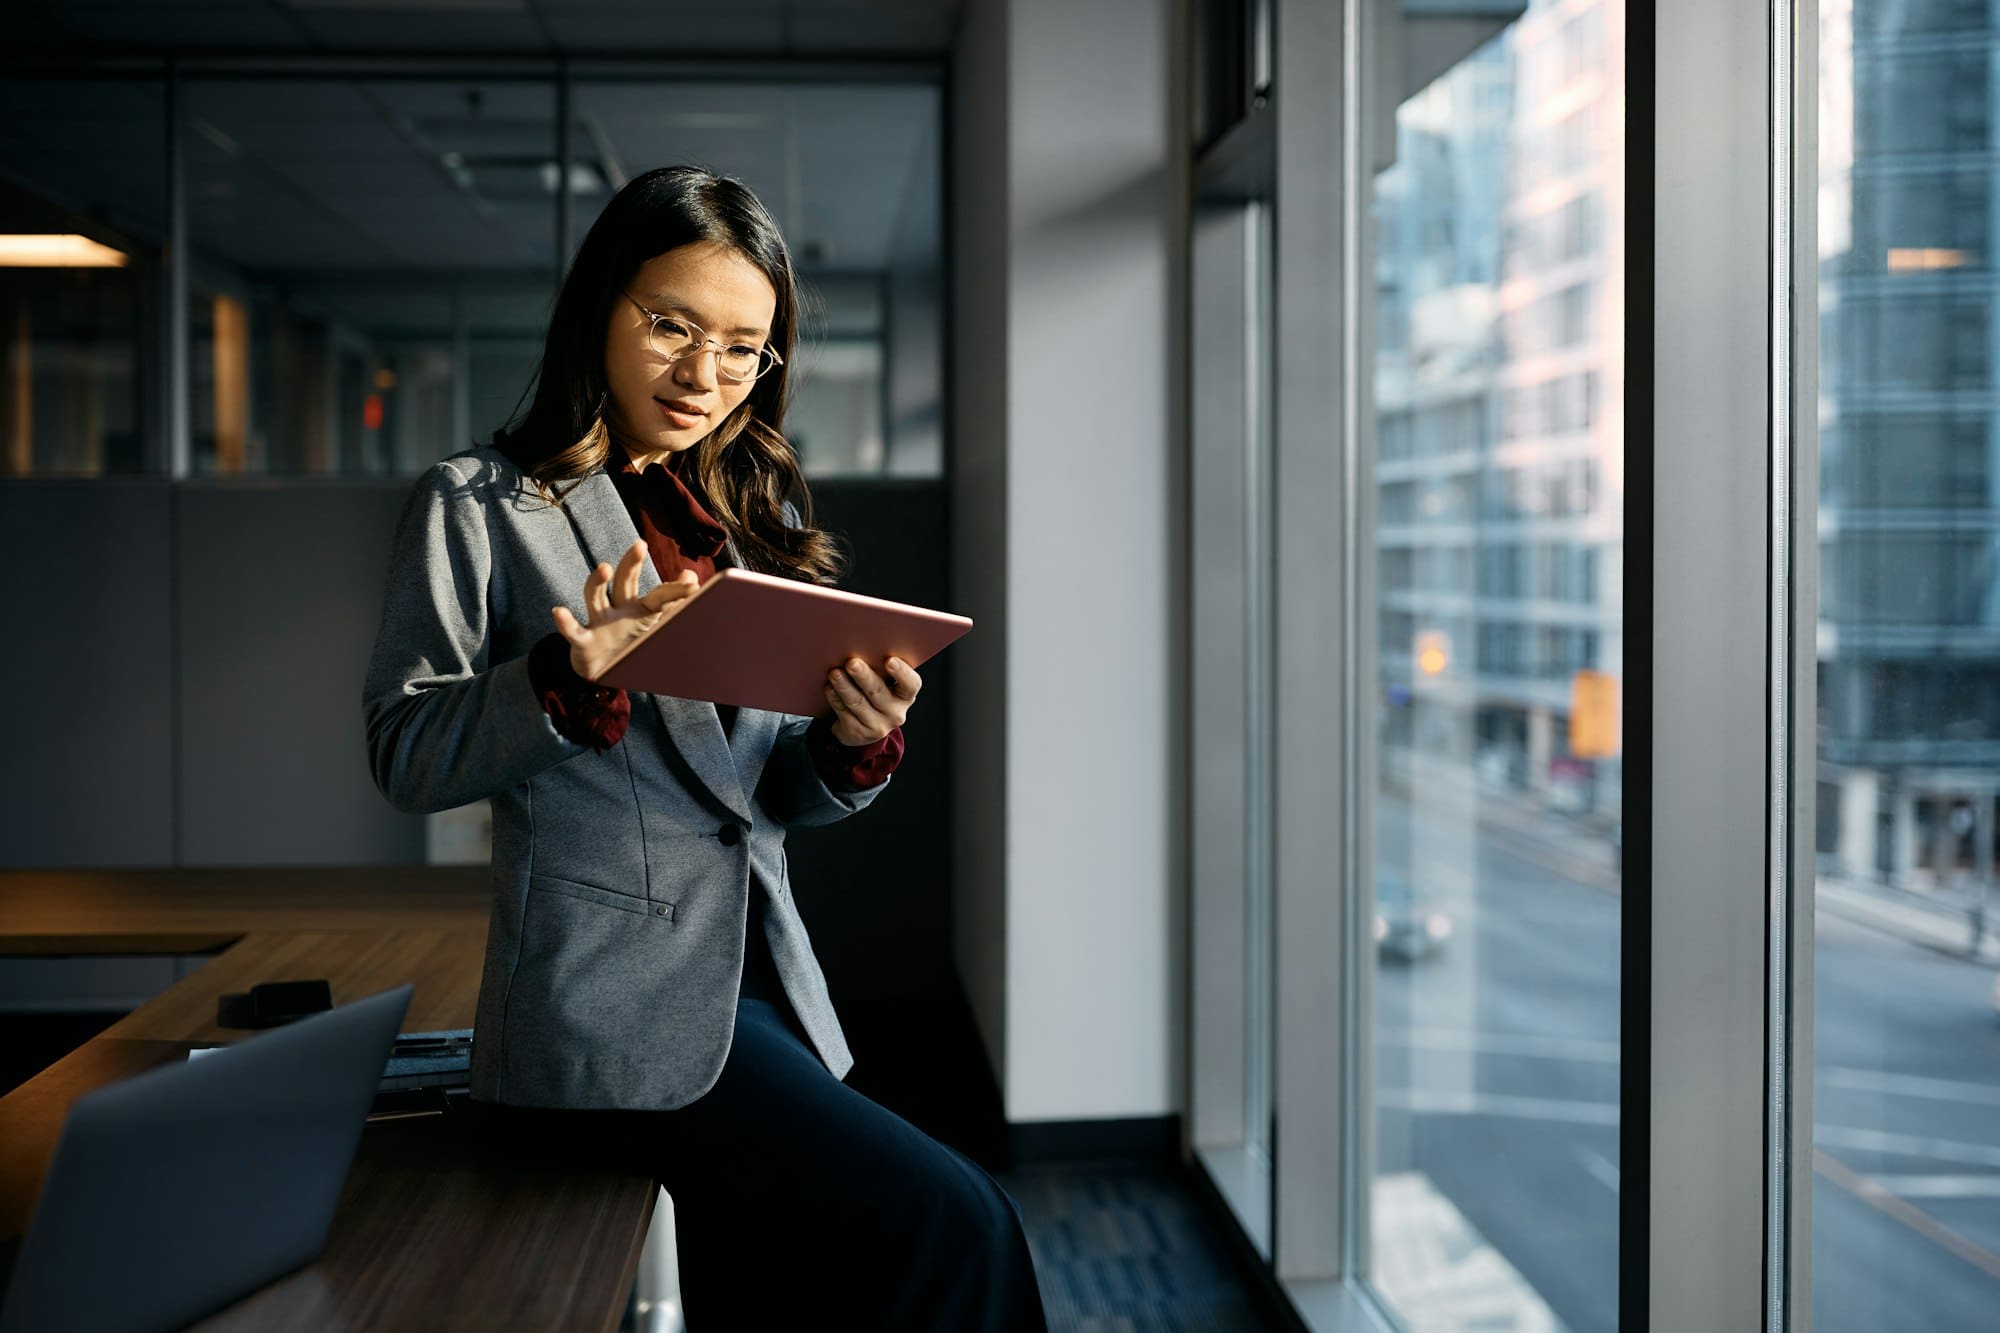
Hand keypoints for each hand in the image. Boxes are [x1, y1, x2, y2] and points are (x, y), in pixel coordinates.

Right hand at [552, 540, 700, 680]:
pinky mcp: (582, 642)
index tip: (693, 585)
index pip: (658, 594)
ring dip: (598, 582)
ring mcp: (599, 623)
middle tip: (640, 545)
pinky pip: (573, 631)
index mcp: (641, 608)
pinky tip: (559, 611)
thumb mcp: (653, 625)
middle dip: (631, 564)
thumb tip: (691, 574)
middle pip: (624, 582)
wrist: (602, 675)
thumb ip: (672, 603)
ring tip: (604, 568)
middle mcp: (619, 610)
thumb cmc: (631, 646)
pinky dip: (565, 622)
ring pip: (596, 598)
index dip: (674, 590)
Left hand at [824, 656, 921, 745]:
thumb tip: (862, 645)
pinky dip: (835, 698)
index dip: (902, 672)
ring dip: (844, 686)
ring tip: (834, 673)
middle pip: (878, 692)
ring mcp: (876, 725)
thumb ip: (880, 668)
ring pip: (857, 702)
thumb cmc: (876, 692)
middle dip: (864, 676)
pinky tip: (829, 687)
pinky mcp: (857, 732)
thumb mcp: (885, 683)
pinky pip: (844, 712)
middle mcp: (895, 712)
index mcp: (906, 695)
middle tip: (852, 663)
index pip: (910, 684)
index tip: (890, 660)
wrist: (865, 726)